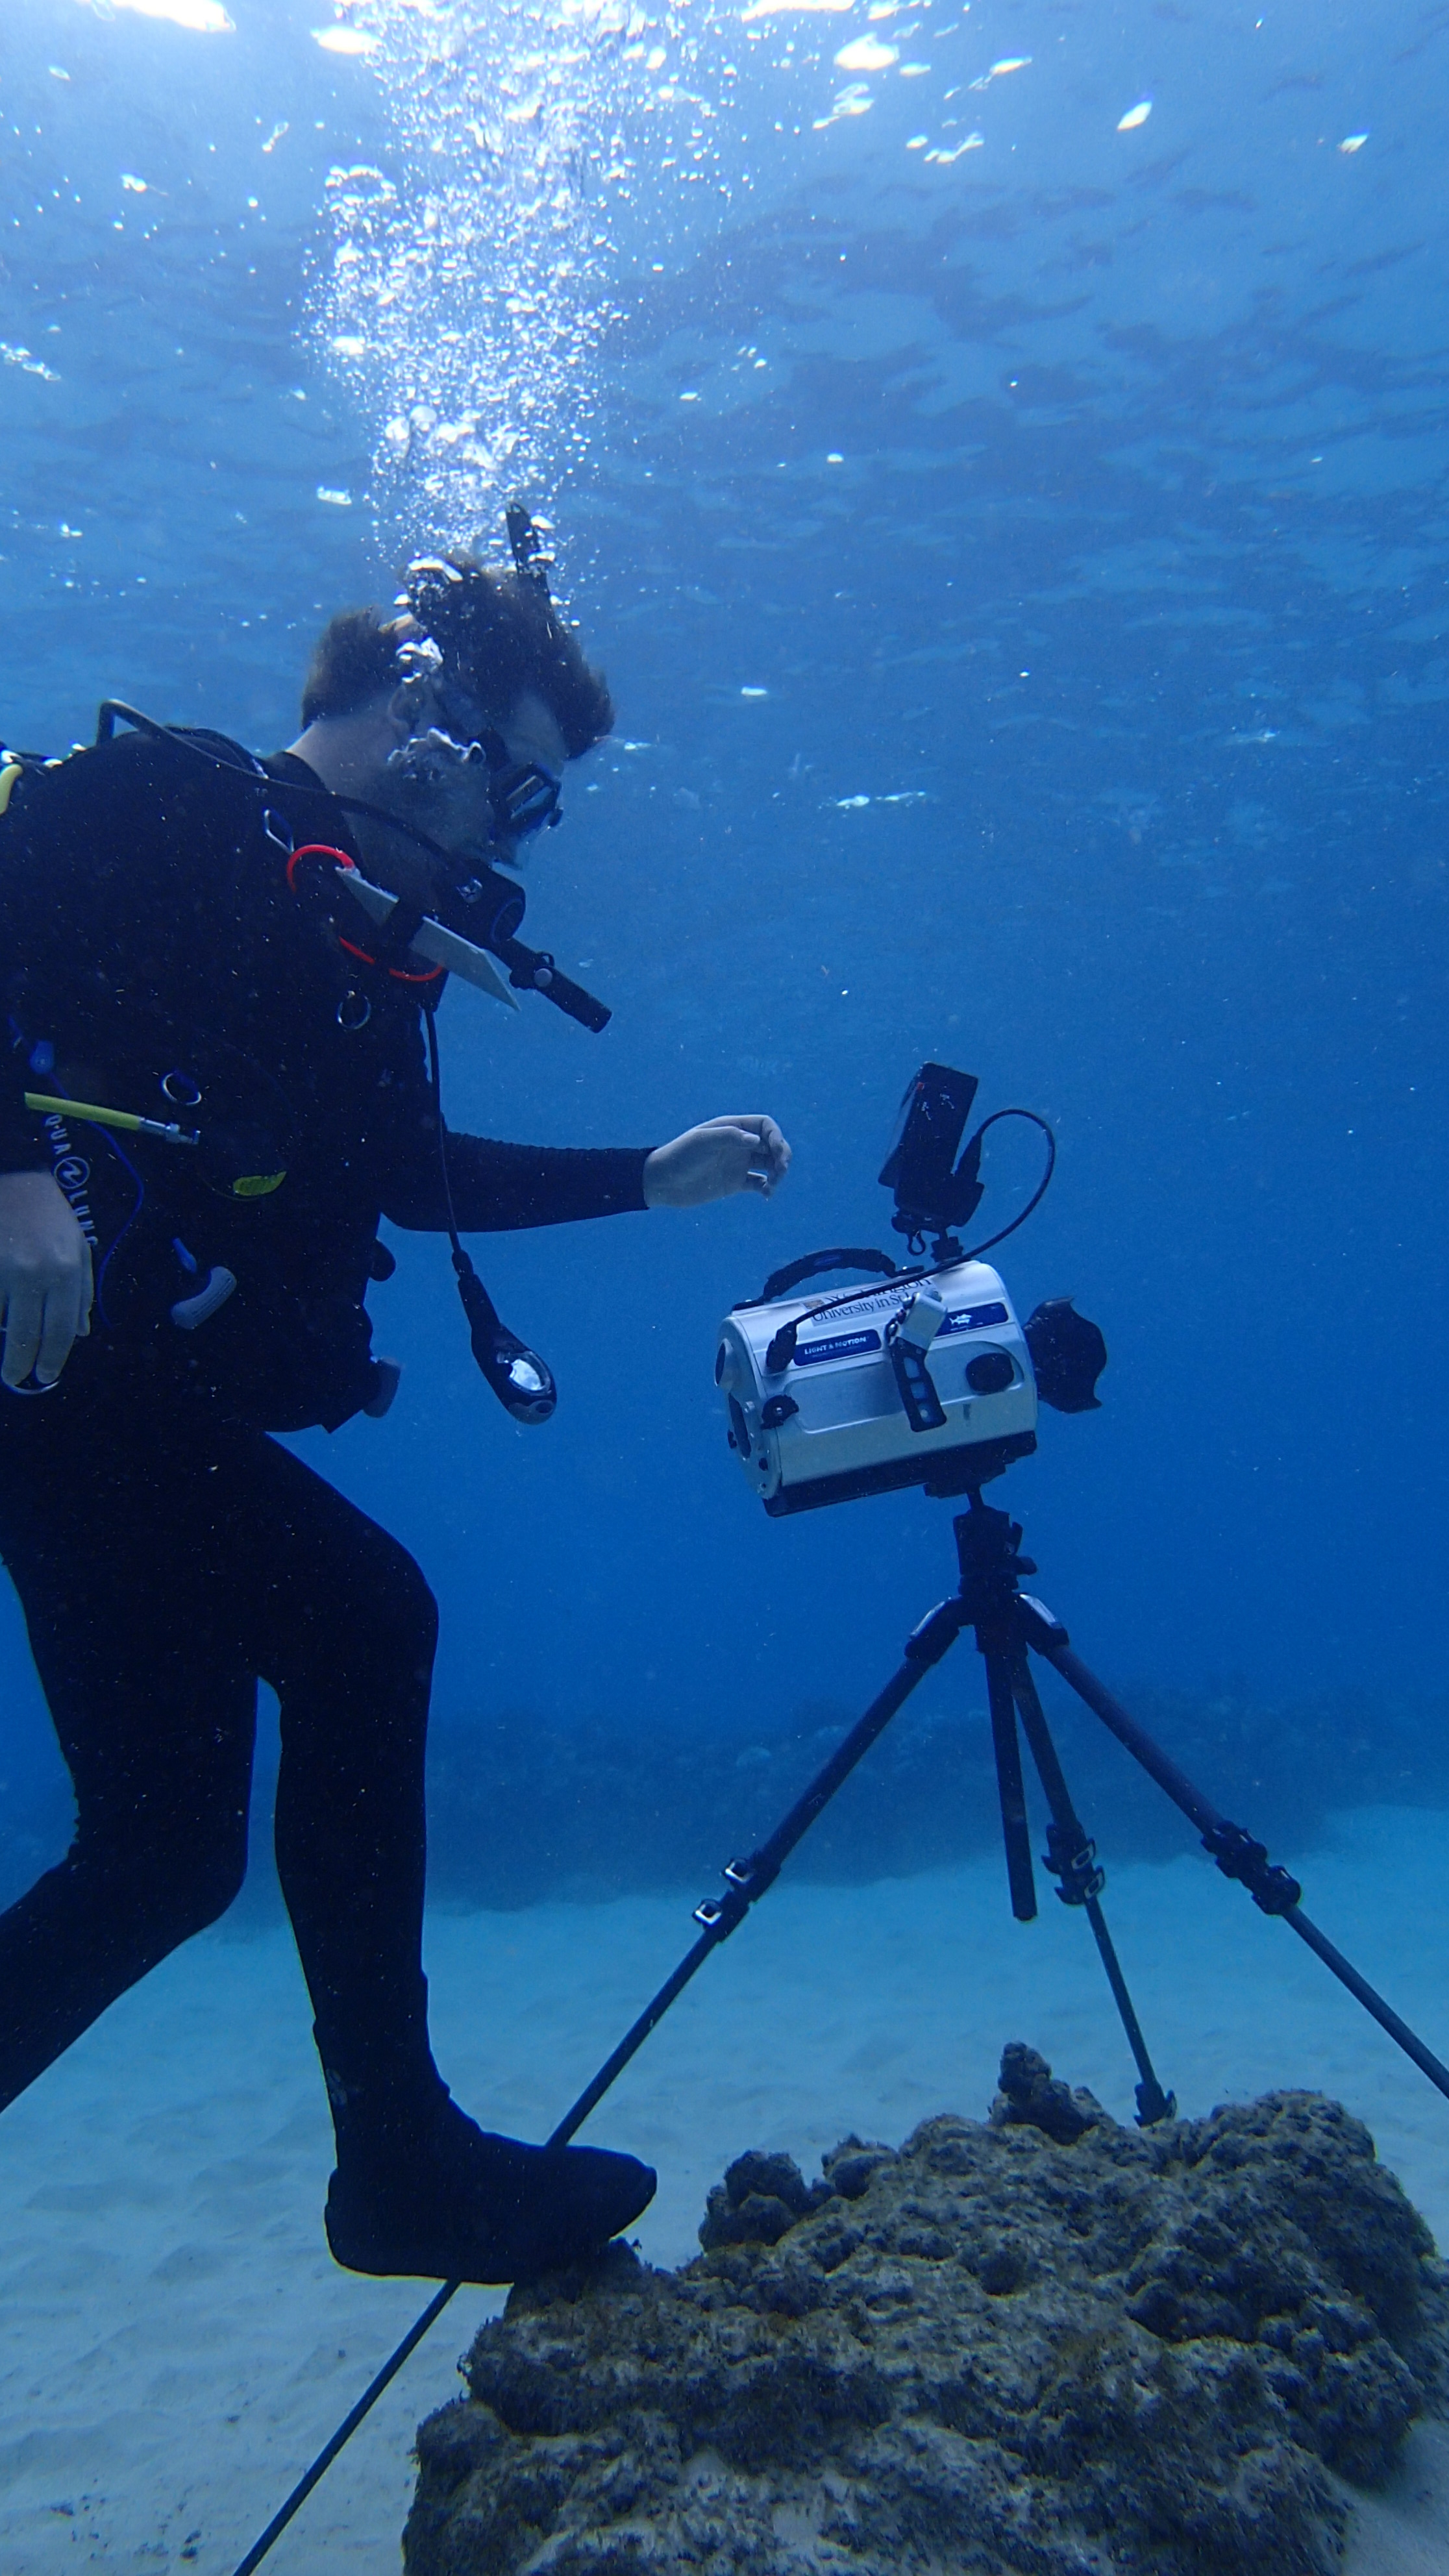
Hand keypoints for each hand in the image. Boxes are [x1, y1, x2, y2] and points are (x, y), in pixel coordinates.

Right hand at [0, 1171, 93, 1389]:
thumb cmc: (50, 1215)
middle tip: (17, 1378)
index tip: (44, 1376)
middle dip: (21, 1364)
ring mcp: (4, 1267)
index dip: (52, 1358)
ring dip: (3, 1342)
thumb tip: (81, 1334)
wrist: (15, 1174)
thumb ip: (81, 1292)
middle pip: (27, 1334)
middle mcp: (36, 1271)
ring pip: (1, 1322)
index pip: (61, 1329)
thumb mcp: (78, 1248)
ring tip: (5, 1355)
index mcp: (66, 1270)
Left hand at [643, 1114, 791, 1210]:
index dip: (776, 1136)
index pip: (765, 1126)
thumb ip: (729, 1137)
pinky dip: (767, 1188)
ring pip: (769, 1164)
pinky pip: (759, 1183)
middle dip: (782, 1155)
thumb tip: (758, 1141)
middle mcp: (738, 1144)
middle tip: (782, 1170)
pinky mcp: (735, 1183)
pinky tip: (765, 1194)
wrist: (663, 1182)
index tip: (776, 1152)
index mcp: (732, 1128)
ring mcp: (738, 1163)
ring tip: (773, 1185)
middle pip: (772, 1144)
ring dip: (778, 1173)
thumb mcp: (702, 1142)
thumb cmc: (679, 1157)